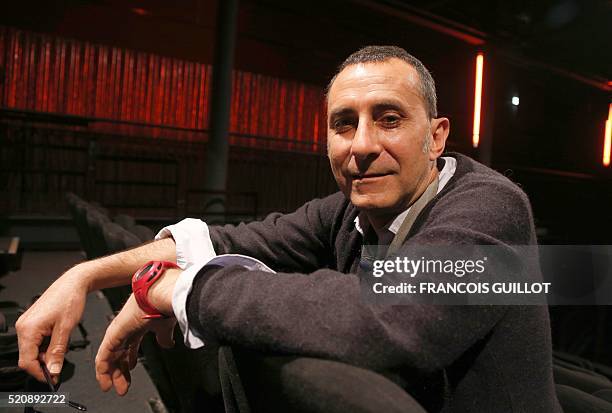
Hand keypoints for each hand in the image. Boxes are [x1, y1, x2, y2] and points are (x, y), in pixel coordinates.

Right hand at [16, 266, 88, 381]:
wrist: (74, 283)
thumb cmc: (70, 299)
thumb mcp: (66, 329)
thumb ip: (57, 352)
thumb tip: (53, 370)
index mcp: (28, 329)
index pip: (26, 361)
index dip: (39, 373)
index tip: (52, 378)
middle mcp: (23, 327)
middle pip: (28, 356)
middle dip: (43, 363)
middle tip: (60, 365)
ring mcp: (26, 324)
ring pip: (32, 349)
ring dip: (45, 354)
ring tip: (61, 346)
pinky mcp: (32, 322)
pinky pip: (35, 341)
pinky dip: (45, 345)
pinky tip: (57, 339)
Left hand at [95, 267, 180, 394]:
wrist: (161, 293)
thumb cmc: (164, 303)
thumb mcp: (165, 326)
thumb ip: (164, 336)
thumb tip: (167, 344)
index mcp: (139, 325)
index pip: (130, 347)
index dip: (128, 360)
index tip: (130, 371)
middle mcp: (127, 328)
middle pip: (119, 354)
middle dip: (120, 371)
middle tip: (121, 386)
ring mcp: (118, 331)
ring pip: (109, 357)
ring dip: (111, 374)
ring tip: (112, 387)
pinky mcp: (113, 334)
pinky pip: (104, 356)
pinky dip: (103, 369)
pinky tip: (104, 379)